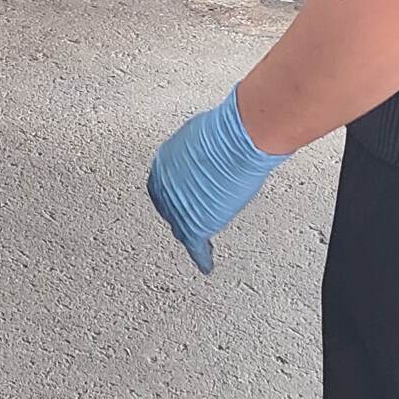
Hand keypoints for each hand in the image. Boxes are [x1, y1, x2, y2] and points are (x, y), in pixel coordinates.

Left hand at [147, 88, 289, 273]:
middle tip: (194, 216)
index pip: (164, 186)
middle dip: (180, 212)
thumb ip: (195, 152)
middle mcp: (164, 186)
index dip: (175, 193)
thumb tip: (206, 153)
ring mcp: (177, 207)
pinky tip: (206, 266)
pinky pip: (196, 246)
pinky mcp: (194, 224)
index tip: (183, 198)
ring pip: (181, 226)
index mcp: (162, 162)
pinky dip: (202, 257)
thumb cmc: (225, 132)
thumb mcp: (200, 135)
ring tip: (199, 241)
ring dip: (189, 231)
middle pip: (170, 207)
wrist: (235, 143)